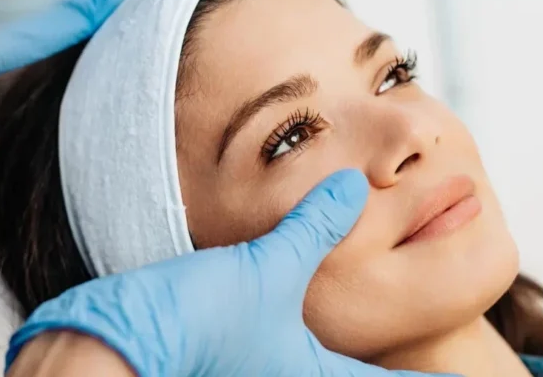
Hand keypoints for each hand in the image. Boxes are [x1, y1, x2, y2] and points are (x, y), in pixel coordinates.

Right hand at [6, 169, 457, 376]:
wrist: (115, 347)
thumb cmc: (195, 319)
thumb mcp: (268, 268)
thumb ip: (314, 227)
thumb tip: (355, 185)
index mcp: (316, 376)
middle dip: (395, 375)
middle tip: (427, 369)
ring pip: (320, 373)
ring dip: (349, 364)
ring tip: (363, 353)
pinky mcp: (227, 373)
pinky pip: (282, 365)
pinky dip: (299, 353)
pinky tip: (289, 337)